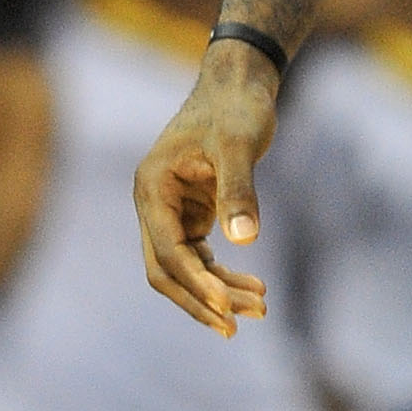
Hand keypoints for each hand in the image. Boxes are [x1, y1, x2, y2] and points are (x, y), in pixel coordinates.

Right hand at [132, 49, 275, 334]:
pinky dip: (222, 276)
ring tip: (260, 310)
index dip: (197, 284)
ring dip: (217, 292)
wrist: (240, 84)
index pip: (169, 252)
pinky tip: (253, 290)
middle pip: (167, 271)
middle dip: (203, 299)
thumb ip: (240, 189)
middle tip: (240, 326)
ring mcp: (170, 212)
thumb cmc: (236, 107)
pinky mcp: (191, 215)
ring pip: (185, 269)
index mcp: (152, 188)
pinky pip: (200, 258)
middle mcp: (153, 204)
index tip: (229, 308)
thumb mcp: (240, 145)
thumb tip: (245, 238)